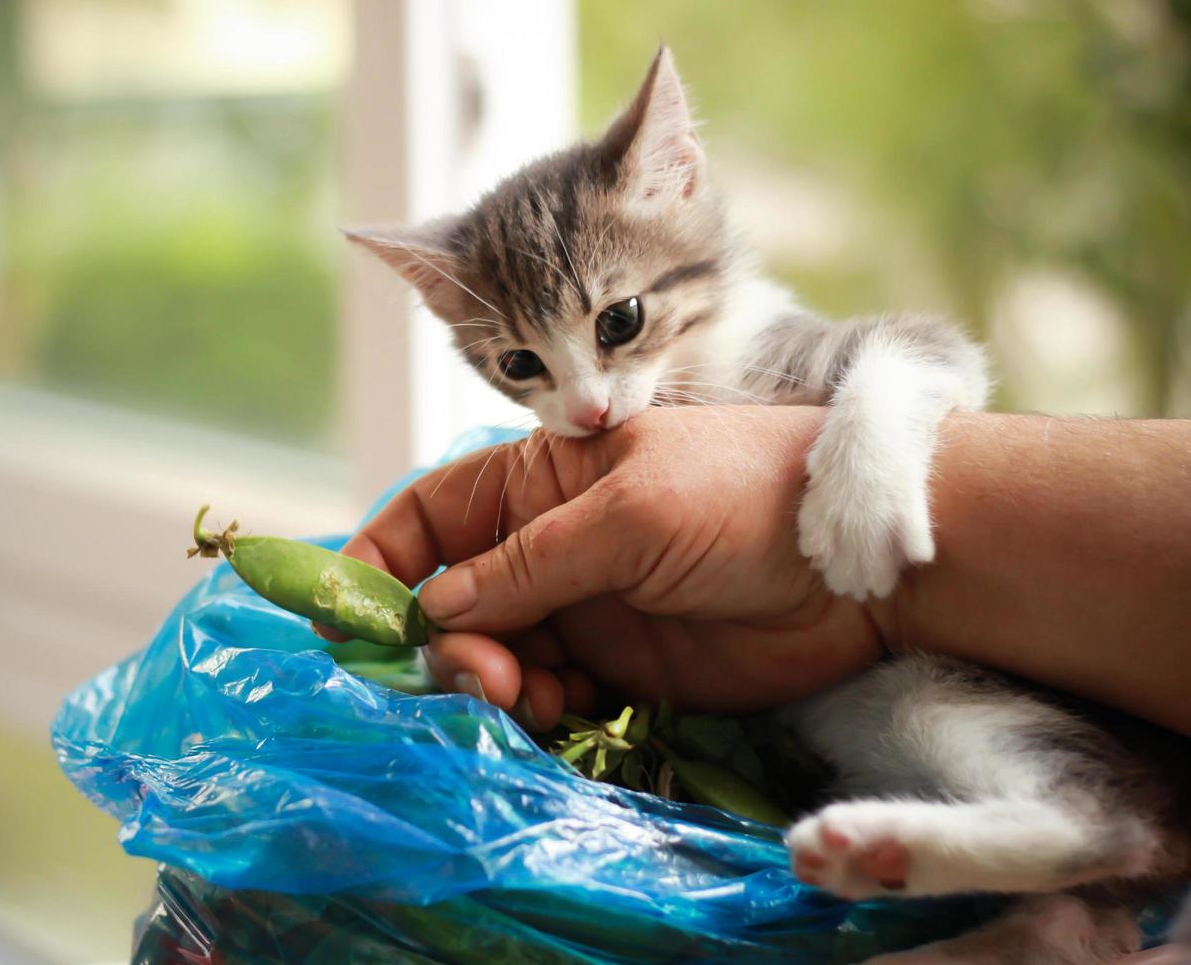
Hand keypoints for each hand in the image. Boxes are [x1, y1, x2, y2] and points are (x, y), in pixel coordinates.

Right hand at [334, 407, 883, 728]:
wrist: (851, 563)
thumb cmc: (740, 497)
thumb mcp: (627, 513)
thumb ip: (528, 565)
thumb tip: (433, 610)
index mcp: (536, 484)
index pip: (428, 517)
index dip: (378, 560)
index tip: (343, 614)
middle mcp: (545, 547)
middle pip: (450, 601)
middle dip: (445, 642)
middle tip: (483, 677)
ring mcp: (579, 608)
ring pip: (490, 656)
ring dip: (488, 683)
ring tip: (528, 696)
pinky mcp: (615, 666)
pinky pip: (544, 695)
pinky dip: (534, 709)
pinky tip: (560, 710)